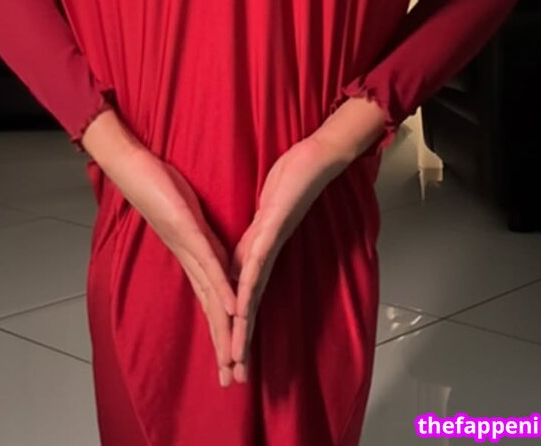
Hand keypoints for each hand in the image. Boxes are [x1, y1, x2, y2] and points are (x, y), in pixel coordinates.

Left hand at [107, 144, 237, 386]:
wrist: (133, 167)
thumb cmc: (158, 187)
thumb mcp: (187, 215)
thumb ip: (201, 236)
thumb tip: (213, 251)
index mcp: (193, 256)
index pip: (211, 302)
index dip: (223, 332)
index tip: (233, 360)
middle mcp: (189, 259)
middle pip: (210, 311)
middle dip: (222, 346)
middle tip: (232, 381)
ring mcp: (187, 246)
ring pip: (210, 295)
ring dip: (223, 329)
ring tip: (233, 358)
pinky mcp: (187, 230)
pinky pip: (209, 264)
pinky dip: (221, 288)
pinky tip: (232, 309)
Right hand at [228, 135, 349, 383]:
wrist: (314, 160)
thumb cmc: (291, 183)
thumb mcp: (263, 215)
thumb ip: (250, 240)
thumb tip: (234, 262)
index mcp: (260, 254)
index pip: (244, 299)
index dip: (234, 329)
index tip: (225, 359)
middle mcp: (267, 256)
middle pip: (250, 307)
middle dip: (240, 342)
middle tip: (234, 379)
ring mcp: (270, 244)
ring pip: (253, 292)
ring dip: (244, 324)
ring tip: (235, 354)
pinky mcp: (272, 228)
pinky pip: (256, 261)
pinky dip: (247, 284)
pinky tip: (240, 304)